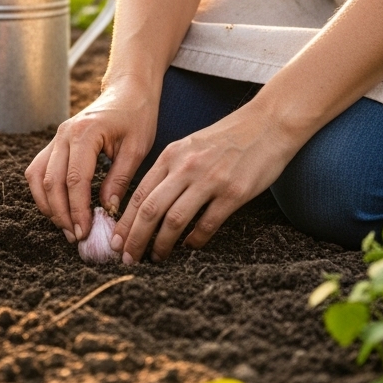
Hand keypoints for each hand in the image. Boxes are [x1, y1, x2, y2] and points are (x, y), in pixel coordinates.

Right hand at [25, 81, 158, 241]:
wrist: (127, 91)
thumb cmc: (136, 117)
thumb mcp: (137, 149)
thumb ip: (119, 179)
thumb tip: (107, 210)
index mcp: (84, 133)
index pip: (74, 179)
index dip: (77, 209)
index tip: (85, 232)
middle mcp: (63, 134)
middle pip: (51, 181)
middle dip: (61, 213)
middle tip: (76, 237)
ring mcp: (55, 138)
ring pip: (37, 177)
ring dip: (48, 205)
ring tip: (65, 226)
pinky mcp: (54, 143)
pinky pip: (38, 170)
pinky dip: (42, 191)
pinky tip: (57, 208)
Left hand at [110, 100, 301, 262]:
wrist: (267, 124)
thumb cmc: (226, 139)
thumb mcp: (189, 146)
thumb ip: (169, 170)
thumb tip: (148, 202)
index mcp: (171, 155)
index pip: (139, 194)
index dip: (124, 221)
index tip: (115, 241)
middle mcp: (185, 167)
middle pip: (150, 209)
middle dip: (134, 238)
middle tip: (127, 258)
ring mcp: (210, 180)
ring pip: (174, 220)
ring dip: (161, 244)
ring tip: (156, 258)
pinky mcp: (234, 193)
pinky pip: (208, 223)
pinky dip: (195, 240)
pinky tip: (190, 247)